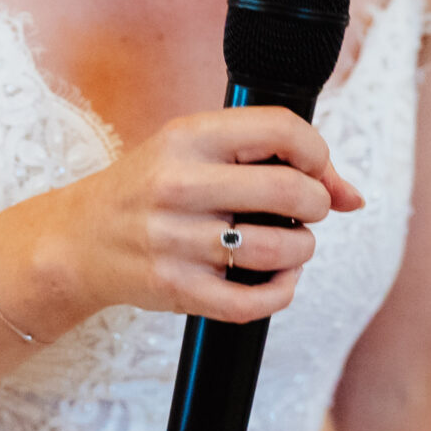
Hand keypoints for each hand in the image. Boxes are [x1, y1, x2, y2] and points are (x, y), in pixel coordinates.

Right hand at [43, 106, 362, 323]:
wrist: (77, 240)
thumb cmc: (150, 188)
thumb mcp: (195, 151)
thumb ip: (270, 159)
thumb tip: (353, 196)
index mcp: (187, 138)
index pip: (282, 129)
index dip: (317, 152)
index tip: (315, 169)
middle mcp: (179, 185)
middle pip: (292, 192)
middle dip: (317, 204)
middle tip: (304, 211)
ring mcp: (176, 241)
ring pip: (281, 249)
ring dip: (302, 250)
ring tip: (289, 245)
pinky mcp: (176, 289)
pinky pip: (255, 302)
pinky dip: (281, 292)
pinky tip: (275, 279)